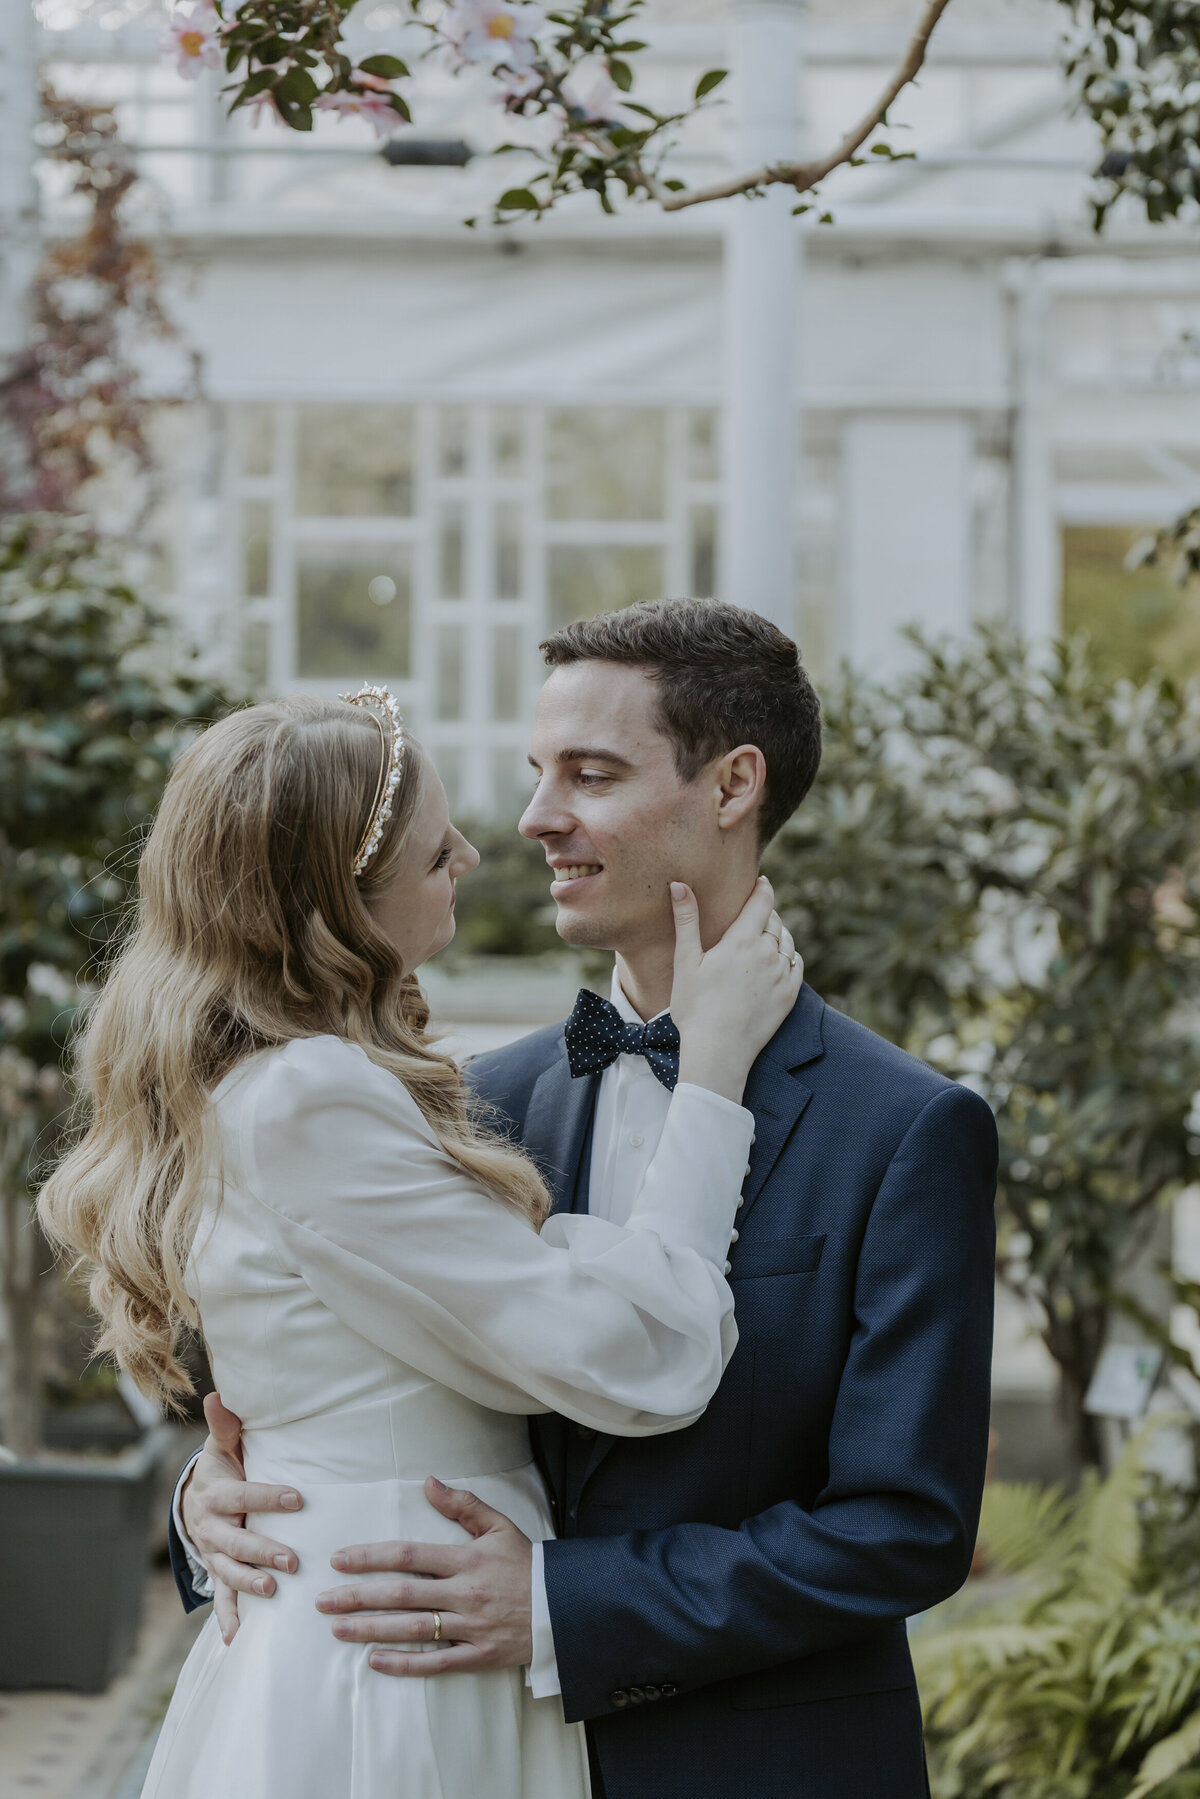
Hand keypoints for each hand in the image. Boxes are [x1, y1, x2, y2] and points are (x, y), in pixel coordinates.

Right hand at [180, 1391, 302, 1644]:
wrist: (195, 1498)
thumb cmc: (223, 1468)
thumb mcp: (224, 1446)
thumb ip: (226, 1426)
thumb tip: (219, 1394)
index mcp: (216, 1493)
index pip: (242, 1496)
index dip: (267, 1497)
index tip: (297, 1498)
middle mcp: (211, 1528)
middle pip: (236, 1541)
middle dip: (263, 1550)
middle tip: (292, 1560)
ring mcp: (213, 1554)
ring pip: (228, 1572)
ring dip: (249, 1584)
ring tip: (273, 1593)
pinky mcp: (218, 1572)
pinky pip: (222, 1599)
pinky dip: (228, 1620)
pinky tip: (239, 1641)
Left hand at [316, 1477, 532, 1676]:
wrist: (565, 1606)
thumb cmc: (527, 1563)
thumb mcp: (499, 1526)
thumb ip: (463, 1505)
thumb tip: (429, 1483)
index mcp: (467, 1558)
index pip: (409, 1555)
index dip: (371, 1557)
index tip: (339, 1560)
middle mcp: (464, 1593)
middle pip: (402, 1594)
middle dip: (358, 1597)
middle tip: (323, 1601)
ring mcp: (470, 1627)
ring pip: (412, 1629)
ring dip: (371, 1630)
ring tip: (338, 1629)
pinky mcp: (478, 1656)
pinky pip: (436, 1662)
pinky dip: (404, 1665)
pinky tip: (375, 1662)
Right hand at [669, 875, 802, 1103]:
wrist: (718, 1052)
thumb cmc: (695, 1007)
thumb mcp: (686, 962)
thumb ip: (686, 920)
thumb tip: (680, 884)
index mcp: (743, 940)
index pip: (762, 901)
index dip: (762, 888)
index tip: (760, 882)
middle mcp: (768, 953)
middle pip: (774, 921)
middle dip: (764, 914)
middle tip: (753, 914)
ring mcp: (782, 975)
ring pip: (786, 942)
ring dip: (777, 935)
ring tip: (763, 937)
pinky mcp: (790, 995)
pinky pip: (796, 964)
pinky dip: (788, 957)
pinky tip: (776, 961)